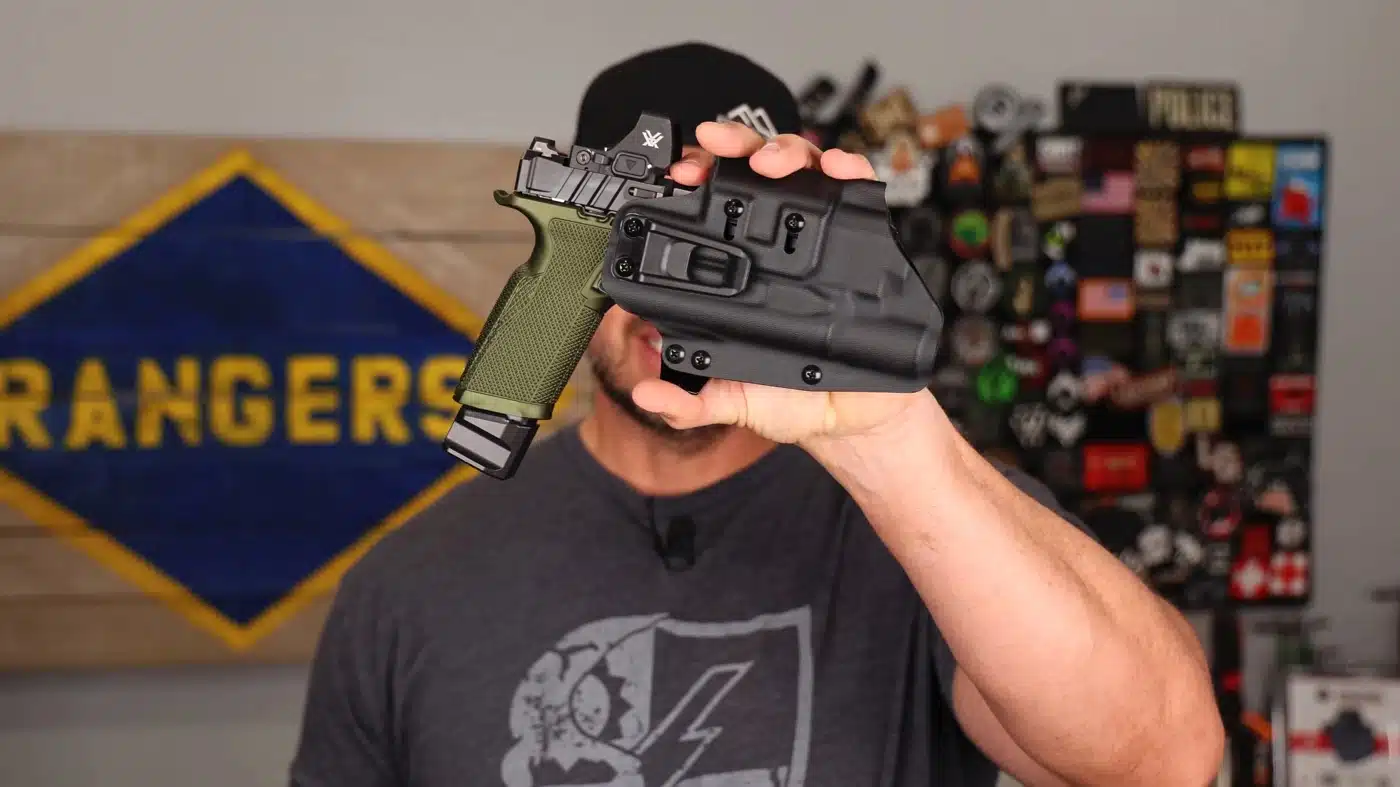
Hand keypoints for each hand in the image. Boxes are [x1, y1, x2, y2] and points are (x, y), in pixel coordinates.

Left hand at [629, 121, 934, 447]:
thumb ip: (690, 402)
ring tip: (768, 162)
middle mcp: (781, 244)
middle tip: (713, 150)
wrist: (856, 417)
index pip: (715, 208)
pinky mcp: (866, 240)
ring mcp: (823, 237)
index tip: (677, 177)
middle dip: (732, 145)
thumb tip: (647, 392)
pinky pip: (860, 190)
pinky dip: (850, 169)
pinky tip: (836, 169)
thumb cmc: (796, 399)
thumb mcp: (735, 401)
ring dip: (783, 151)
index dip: (696, 183)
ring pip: (803, 168)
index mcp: (744, 268)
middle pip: (756, 171)